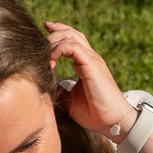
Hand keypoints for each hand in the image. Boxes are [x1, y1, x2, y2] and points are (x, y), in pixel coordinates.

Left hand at [43, 21, 135, 139]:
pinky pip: (73, 47)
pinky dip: (58, 49)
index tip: (44, 36)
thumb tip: (46, 84)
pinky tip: (51, 60)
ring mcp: (92, 60)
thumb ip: (60, 88)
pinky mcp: (92, 65)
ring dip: (54, 40)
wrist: (112, 122)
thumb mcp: (70, 98)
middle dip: (54, 31)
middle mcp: (90, 58)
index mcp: (87, 64)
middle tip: (39, 37)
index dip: (57, 34)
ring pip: (71, 36)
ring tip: (42, 51)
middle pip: (72, 33)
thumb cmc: (94, 113)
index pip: (73, 40)